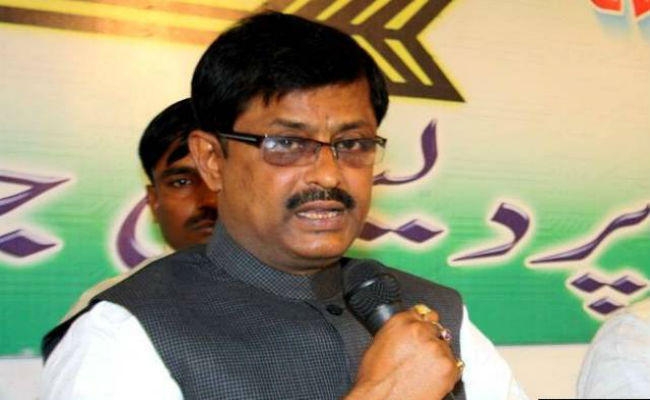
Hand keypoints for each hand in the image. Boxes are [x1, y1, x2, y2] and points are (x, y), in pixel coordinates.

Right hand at [346, 305, 461, 399]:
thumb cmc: (376, 379)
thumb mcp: (378, 344)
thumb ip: (397, 331)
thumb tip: (407, 330)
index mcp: (401, 322)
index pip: (422, 313)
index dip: (423, 324)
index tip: (423, 332)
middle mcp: (420, 330)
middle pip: (437, 327)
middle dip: (432, 339)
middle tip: (423, 356)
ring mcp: (436, 348)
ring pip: (446, 346)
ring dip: (439, 356)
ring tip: (425, 371)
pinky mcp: (448, 366)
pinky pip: (456, 364)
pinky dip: (448, 372)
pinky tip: (433, 379)